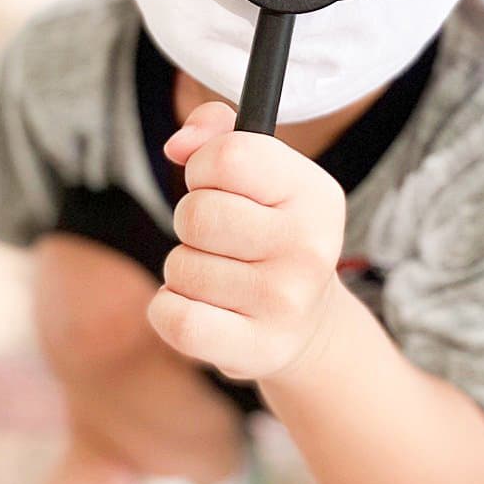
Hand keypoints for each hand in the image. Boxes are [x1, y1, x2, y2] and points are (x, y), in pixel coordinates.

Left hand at [148, 102, 345, 383]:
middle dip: (189, 221)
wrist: (307, 324)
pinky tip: (198, 307)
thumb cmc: (270, 233)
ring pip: (180, 266)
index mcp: (316, 194)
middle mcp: (310, 247)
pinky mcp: (257, 348)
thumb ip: (219, 134)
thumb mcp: (264, 175)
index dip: (204, 167)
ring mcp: (285, 302)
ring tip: (219, 276)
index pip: (230, 155)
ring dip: (183, 269)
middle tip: (217, 238)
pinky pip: (175, 318)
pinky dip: (168, 309)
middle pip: (197, 214)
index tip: (217, 184)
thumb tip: (178, 145)